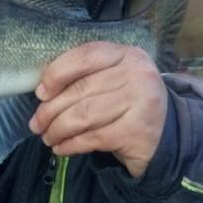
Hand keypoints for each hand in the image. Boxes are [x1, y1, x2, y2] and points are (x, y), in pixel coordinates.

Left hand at [29, 42, 167, 177]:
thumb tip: (42, 92)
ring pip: (84, 115)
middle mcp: (137, 74)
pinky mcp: (138, 132)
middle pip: (80, 90)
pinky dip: (71, 145)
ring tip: (46, 137)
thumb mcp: (112, 78)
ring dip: (58, 129)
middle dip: (50, 110)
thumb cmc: (127, 101)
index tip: (40, 93)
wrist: (166, 133)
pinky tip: (61, 148)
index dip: (56, 73)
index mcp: (126, 54)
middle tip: (36, 124)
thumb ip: (84, 76)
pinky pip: (93, 138)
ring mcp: (141, 103)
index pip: (84, 56)